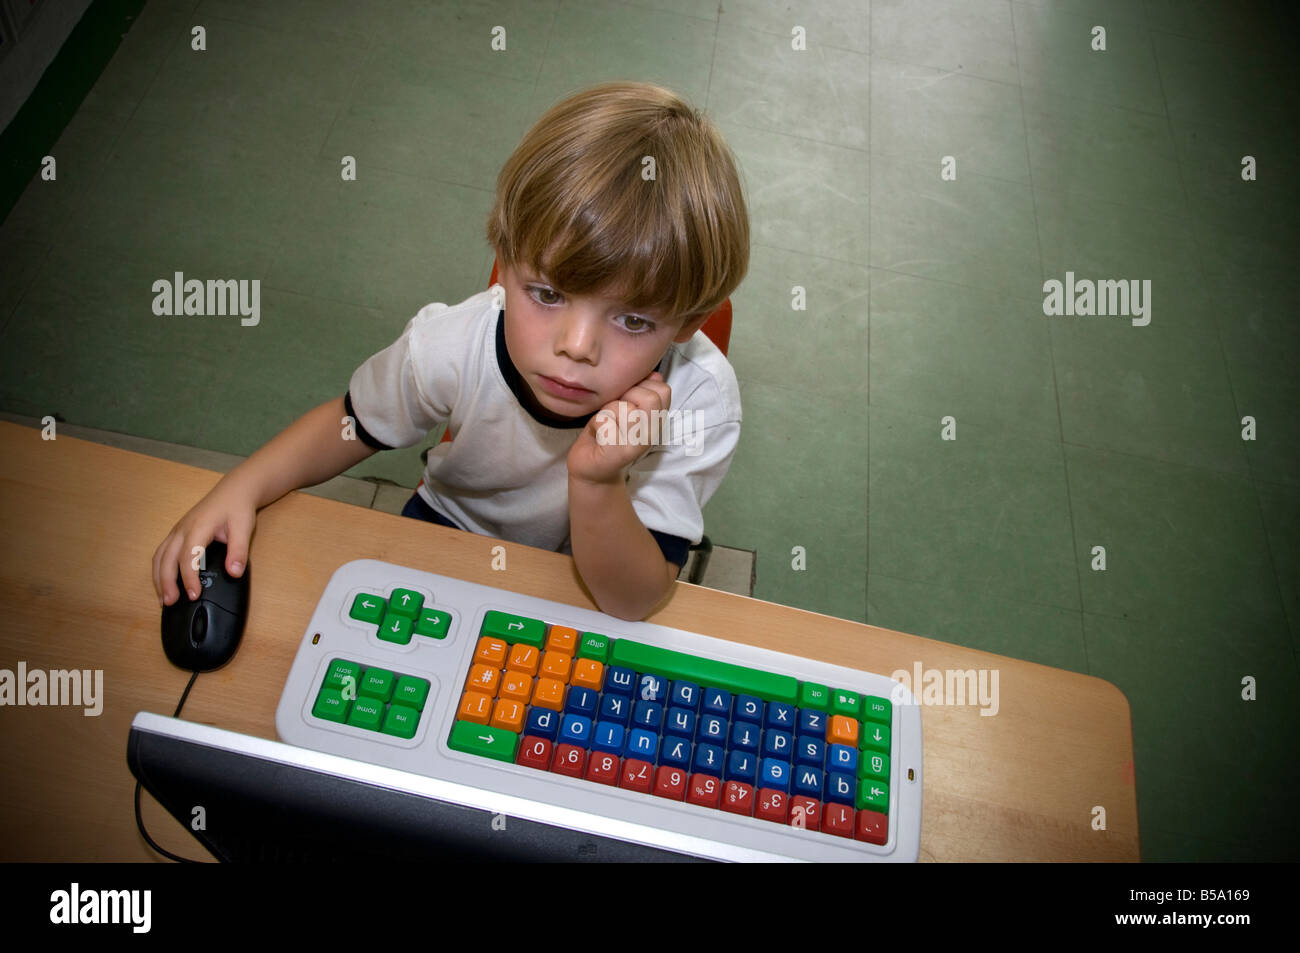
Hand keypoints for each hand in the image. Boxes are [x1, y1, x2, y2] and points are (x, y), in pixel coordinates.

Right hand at [152, 479, 257, 606]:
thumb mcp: (244, 528)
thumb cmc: (237, 508)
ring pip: (160, 556)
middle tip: (170, 602)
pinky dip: (160, 569)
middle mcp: (182, 530)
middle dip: (166, 582)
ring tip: (164, 598)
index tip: (194, 596)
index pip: (188, 557)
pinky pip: (162, 553)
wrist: (234, 491)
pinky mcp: (177, 533)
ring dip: (159, 578)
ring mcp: (177, 531)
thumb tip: (234, 573)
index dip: (189, 578)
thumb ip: (238, 551)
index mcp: (198, 527)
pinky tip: (164, 582)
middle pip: (166, 559)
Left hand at [567, 371, 670, 485]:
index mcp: (656, 419)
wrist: (591, 467)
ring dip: (608, 411)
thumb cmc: (606, 433)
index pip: (663, 389)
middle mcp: (652, 432)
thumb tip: (654, 374)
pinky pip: (605, 421)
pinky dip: (597, 424)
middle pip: (650, 397)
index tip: (628, 399)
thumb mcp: (625, 406)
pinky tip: (598, 436)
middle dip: (626, 396)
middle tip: (617, 413)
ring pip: (624, 408)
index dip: (642, 386)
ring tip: (607, 425)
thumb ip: (640, 390)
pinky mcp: (620, 453)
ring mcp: (638, 444)